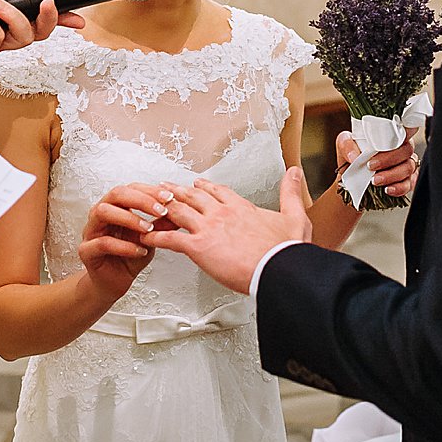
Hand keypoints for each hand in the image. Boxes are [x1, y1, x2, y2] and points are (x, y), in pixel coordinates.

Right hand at [78, 183, 172, 298]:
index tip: (169, 197)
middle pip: (116, 194)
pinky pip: (103, 242)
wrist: (114, 282)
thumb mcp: (150, 238)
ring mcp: (91, 230)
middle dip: (141, 199)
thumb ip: (161, 224)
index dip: (150, 191)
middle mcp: (101, 214)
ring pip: (104, 212)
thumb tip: (180, 210)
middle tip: (161, 209)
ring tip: (148, 229)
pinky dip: (124, 246)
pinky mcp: (86, 250)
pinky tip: (139, 250)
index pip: (131, 188)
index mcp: (116, 206)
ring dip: (129, 218)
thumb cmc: (130, 257)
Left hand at [141, 169, 313, 293]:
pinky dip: (156, 237)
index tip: (198, 184)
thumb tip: (294, 172)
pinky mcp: (199, 247)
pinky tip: (146, 237)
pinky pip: (171, 239)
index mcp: (242, 207)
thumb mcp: (295, 216)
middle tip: (165, 188)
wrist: (280, 269)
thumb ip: (291, 192)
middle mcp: (222, 213)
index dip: (206, 187)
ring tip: (151, 204)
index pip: (218, 192)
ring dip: (162, 207)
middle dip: (177, 191)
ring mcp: (209, 228)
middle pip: (193, 197)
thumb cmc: (287, 250)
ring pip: (178, 211)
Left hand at [335, 129, 420, 201]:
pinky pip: (409, 184)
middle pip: (406, 150)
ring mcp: (405, 166)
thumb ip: (346, 144)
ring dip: (392, 175)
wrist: (351, 182)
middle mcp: (401, 150)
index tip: (385, 144)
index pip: (403, 131)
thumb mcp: (344, 147)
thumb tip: (354, 156)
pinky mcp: (406, 182)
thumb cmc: (352, 160)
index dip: (402, 134)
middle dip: (389, 159)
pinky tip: (387, 189)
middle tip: (371, 166)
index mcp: (390, 136)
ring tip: (375, 180)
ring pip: (408, 168)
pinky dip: (399, 188)